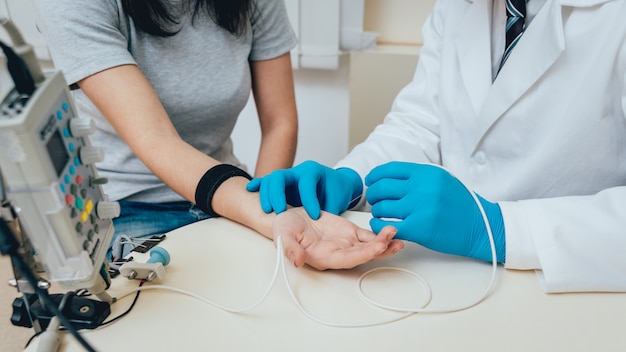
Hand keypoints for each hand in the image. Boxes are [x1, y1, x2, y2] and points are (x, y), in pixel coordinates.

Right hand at [246, 160, 362, 219]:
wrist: (336, 183)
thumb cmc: (336, 191)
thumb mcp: (336, 200)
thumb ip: (327, 210)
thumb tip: (319, 224)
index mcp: (312, 171)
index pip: (306, 183)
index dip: (309, 200)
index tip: (314, 216)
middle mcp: (297, 171)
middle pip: (280, 177)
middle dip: (277, 194)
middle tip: (280, 212)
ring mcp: (287, 177)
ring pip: (270, 180)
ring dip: (266, 195)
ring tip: (267, 210)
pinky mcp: (281, 185)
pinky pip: (266, 182)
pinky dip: (258, 185)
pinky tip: (250, 190)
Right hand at [272, 208, 403, 269]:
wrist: (288, 218)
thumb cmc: (284, 229)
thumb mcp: (283, 236)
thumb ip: (290, 249)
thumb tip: (297, 260)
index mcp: (325, 257)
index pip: (348, 259)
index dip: (363, 254)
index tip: (377, 247)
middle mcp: (338, 254)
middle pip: (363, 255)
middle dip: (380, 249)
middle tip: (394, 241)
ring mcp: (346, 243)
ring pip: (369, 246)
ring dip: (384, 243)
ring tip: (397, 236)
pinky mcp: (349, 232)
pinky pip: (368, 235)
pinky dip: (380, 234)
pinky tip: (391, 230)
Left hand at [365, 162, 504, 261]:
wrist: (480, 226)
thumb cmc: (461, 204)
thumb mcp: (442, 180)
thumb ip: (418, 176)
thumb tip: (389, 176)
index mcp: (427, 173)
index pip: (390, 169)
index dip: (375, 175)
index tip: (371, 180)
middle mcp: (422, 188)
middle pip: (382, 188)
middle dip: (374, 194)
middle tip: (375, 200)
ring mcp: (420, 208)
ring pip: (382, 207)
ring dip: (376, 211)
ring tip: (380, 213)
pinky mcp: (419, 229)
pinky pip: (387, 226)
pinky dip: (378, 226)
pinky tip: (381, 226)